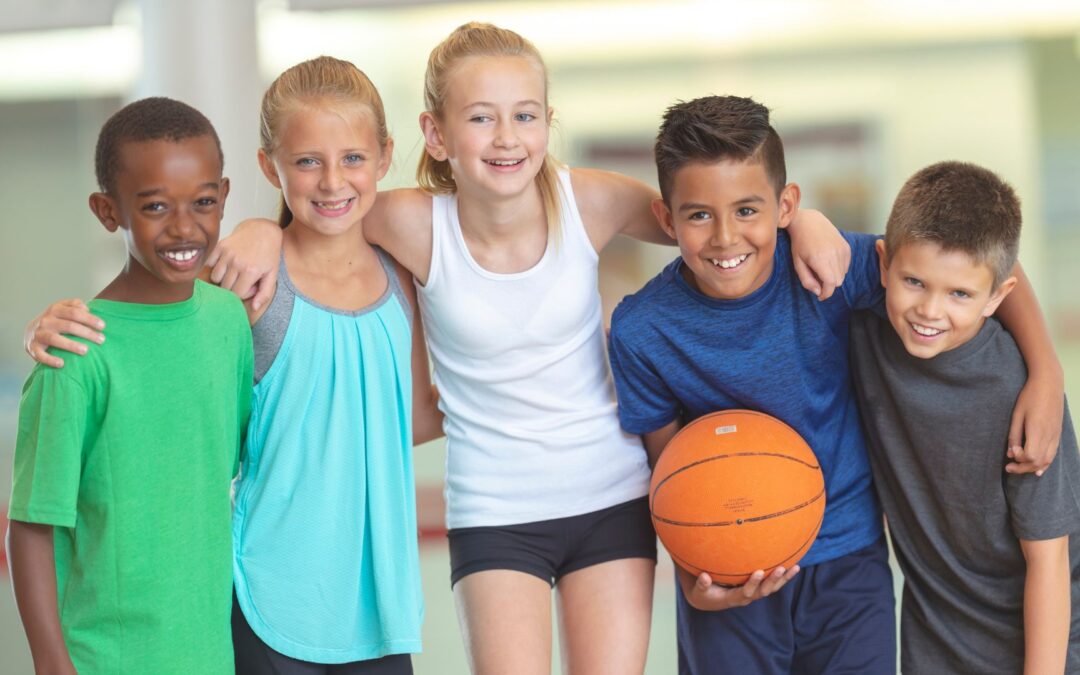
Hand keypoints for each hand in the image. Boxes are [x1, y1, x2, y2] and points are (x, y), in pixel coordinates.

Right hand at [24, 299, 104, 368]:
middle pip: (68, 326)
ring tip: (86, 351)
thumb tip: (87, 309)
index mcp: (55, 309)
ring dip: (71, 345)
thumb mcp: (64, 309)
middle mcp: (46, 321)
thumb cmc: (56, 320)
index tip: (103, 326)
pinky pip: (40, 355)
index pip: (75, 312)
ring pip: (55, 339)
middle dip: (87, 333)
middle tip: (101, 340)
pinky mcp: (33, 347)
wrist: (32, 332)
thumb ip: (75, 306)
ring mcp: (38, 334)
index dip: (89, 319)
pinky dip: (50, 359)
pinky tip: (62, 364)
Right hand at [206, 218, 282, 310]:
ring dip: (222, 278)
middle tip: (242, 279)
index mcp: (250, 271)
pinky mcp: (220, 246)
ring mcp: (227, 253)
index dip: (242, 294)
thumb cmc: (268, 254)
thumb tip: (255, 308)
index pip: (236, 294)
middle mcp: (237, 262)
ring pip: (215, 277)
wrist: (262, 230)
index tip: (249, 286)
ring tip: (234, 272)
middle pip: (225, 287)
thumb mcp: (272, 275)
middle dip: (233, 287)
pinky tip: (226, 263)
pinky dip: (215, 266)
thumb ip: (265, 293)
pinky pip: (209, 264)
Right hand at [677, 565, 798, 611]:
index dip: (753, 583)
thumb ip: (702, 584)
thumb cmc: (704, 593)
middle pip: (763, 591)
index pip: (746, 592)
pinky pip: (773, 584)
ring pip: (772, 588)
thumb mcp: (699, 590)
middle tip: (781, 568)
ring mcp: (754, 593)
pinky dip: (783, 577)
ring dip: (783, 579)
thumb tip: (705, 577)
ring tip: (795, 567)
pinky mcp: (757, 589)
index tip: (759, 571)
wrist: (710, 600)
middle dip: (772, 580)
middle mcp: (747, 597)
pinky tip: (794, 567)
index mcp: (734, 598)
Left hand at [788, 209, 849, 299]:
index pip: (831, 284)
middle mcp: (834, 255)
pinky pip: (846, 266)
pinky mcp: (847, 247)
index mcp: (821, 260)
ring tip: (821, 267)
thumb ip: (807, 280)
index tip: (820, 296)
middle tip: (817, 278)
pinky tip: (828, 260)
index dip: (826, 294)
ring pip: (843, 275)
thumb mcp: (797, 263)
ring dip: (833, 276)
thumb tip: (819, 292)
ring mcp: (842, 250)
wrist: (809, 222)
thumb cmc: (800, 243)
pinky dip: (839, 268)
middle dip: (828, 285)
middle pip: (838, 282)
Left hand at [1005, 369, 1063, 475]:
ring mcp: (1056, 435)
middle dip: (1022, 468)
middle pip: (1039, 462)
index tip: (1010, 452)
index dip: (1019, 459)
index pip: (1031, 456)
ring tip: (1019, 468)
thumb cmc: (1029, 397)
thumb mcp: (1017, 414)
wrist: (1049, 384)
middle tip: (1008, 468)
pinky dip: (1044, 463)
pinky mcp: (1058, 434)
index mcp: (1038, 430)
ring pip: (1047, 460)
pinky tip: (1037, 469)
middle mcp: (1049, 435)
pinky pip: (1053, 454)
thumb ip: (1014, 435)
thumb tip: (1010, 453)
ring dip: (1033, 467)